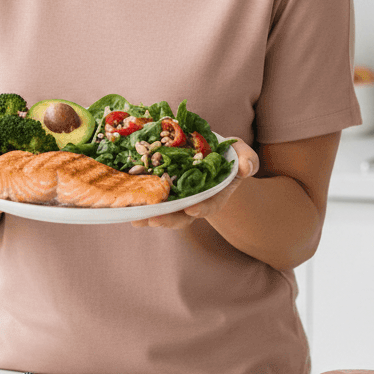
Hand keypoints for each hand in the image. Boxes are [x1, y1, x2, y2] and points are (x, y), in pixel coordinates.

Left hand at [131, 138, 257, 229]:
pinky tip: (126, 204)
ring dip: (149, 217)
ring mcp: (177, 198)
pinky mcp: (162, 190)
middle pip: (181, 216)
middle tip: (153, 219)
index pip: (209, 205)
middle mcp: (194, 201)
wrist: (208, 153)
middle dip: (168, 219)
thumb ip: (247, 160)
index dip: (201, 208)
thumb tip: (246, 167)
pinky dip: (140, 203)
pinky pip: (151, 199)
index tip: (191, 209)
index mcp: (214, 194)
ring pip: (163, 212)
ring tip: (136, 218)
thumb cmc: (227, 155)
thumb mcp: (240, 154)